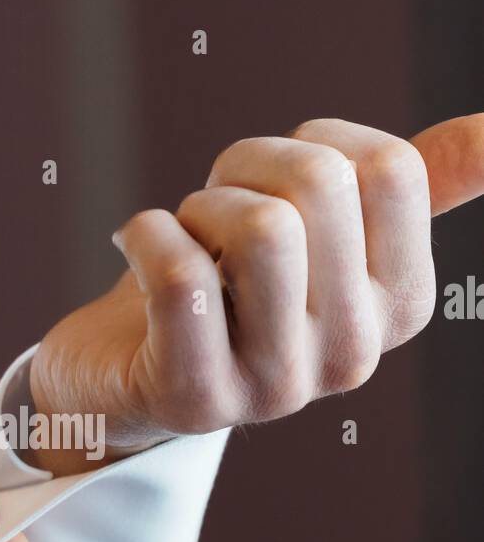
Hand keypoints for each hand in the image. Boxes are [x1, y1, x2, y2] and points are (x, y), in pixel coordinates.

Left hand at [30, 115, 483, 473]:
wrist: (127, 365)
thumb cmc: (229, 280)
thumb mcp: (326, 229)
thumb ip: (414, 184)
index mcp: (403, 303)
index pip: (393, 168)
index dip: (317, 141)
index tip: (275, 179)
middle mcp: (354, 354)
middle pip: (321, 186)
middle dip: (247, 165)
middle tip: (215, 206)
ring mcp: (279, 388)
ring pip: (261, 229)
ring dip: (200, 205)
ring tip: (185, 237)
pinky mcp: (198, 400)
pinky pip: (181, 278)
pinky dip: (145, 233)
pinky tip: (137, 247)